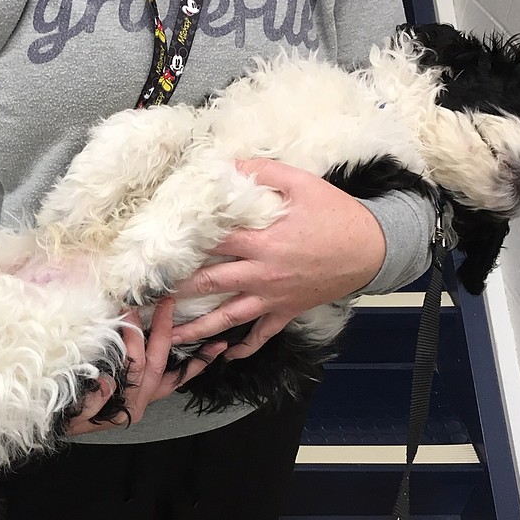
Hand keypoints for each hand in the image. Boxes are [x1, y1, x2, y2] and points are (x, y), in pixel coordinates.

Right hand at [66, 299, 227, 434]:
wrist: (61, 426)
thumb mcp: (73, 413)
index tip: (127, 311)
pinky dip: (190, 369)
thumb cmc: (64, 417)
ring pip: (175, 377)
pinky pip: (173, 382)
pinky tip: (206, 357)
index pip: (135, 366)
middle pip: (158, 364)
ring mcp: (145, 398)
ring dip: (195, 359)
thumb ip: (90, 402)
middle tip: (168, 303)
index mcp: (124, 404)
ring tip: (217, 343)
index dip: (134, 338)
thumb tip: (108, 382)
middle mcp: (140, 402)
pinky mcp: (145, 394)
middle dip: (165, 332)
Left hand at [170, 158, 384, 359]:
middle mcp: (261, 273)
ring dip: (196, 329)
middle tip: (145, 298)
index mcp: (260, 241)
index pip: (211, 244)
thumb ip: (264, 172)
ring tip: (167, 337)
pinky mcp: (287, 311)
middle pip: (209, 284)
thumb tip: (229, 163)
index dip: (181, 246)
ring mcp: (272, 297)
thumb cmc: (337, 214)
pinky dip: (244, 347)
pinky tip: (225, 356)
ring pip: (227, 317)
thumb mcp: (302, 183)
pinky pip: (262, 334)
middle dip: (175, 292)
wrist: (374, 249)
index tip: (152, 252)